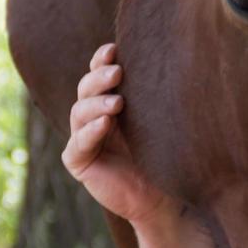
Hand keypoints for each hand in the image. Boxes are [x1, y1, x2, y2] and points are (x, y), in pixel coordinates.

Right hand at [61, 42, 172, 226]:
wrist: (167, 198)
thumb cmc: (168, 156)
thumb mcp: (161, 120)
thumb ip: (154, 94)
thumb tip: (167, 55)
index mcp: (111, 102)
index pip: (99, 74)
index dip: (102, 60)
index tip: (114, 49)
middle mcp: (94, 116)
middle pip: (86, 89)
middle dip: (99, 78)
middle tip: (118, 72)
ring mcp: (83, 138)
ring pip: (79, 112)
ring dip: (96, 104)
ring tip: (117, 102)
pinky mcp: (78, 162)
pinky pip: (78, 144)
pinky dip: (91, 132)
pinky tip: (104, 124)